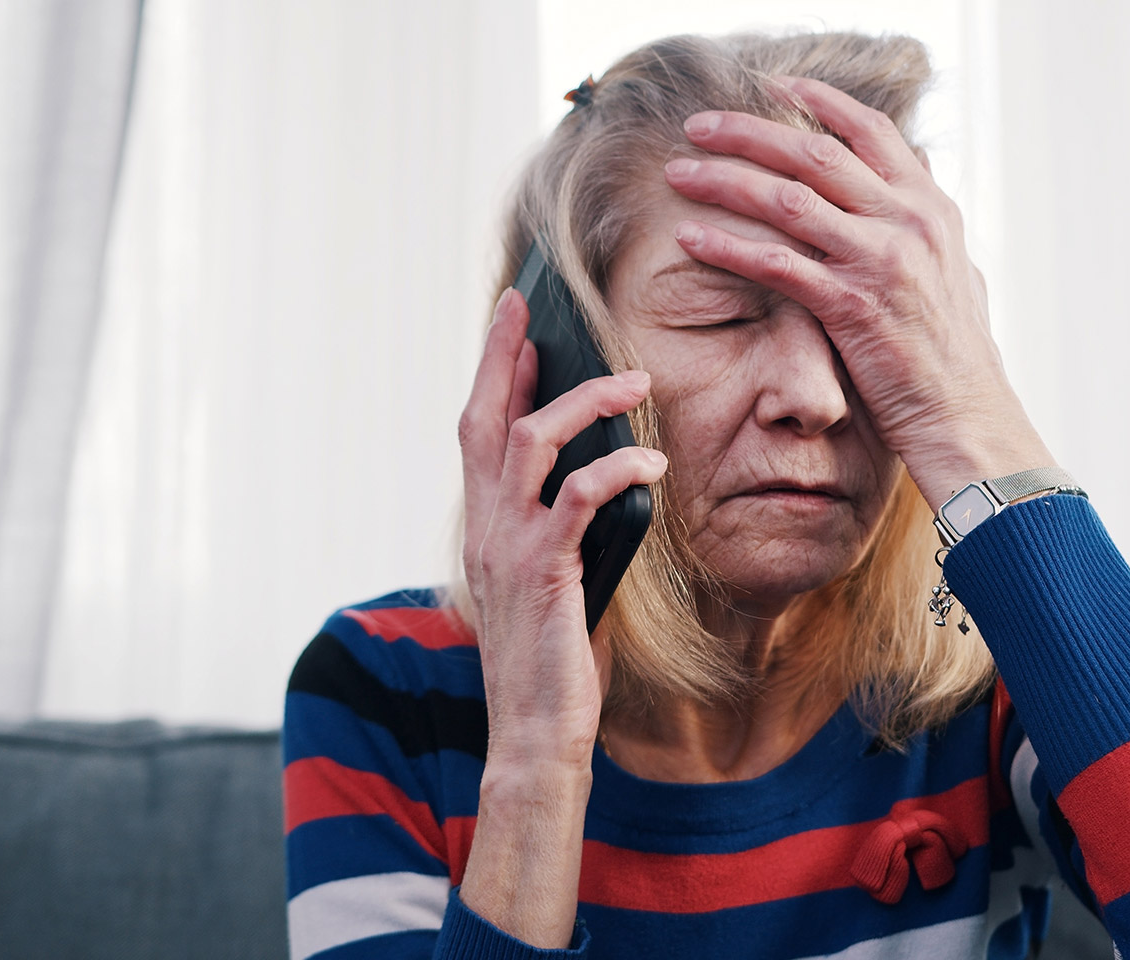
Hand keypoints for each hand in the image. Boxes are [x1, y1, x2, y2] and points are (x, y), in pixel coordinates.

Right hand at [459, 287, 666, 766]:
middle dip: (504, 355)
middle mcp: (484, 528)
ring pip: (529, 443)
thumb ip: (556, 527)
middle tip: (527, 305)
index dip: (490, 374)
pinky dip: (616, 467)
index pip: (478, 432)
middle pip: (485, 419)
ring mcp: (508, 547)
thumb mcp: (550, 579)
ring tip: (633, 380)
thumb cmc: (552, 657)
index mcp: (484, 526)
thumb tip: (597, 475)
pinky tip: (652, 460)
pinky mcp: (545, 570)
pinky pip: (578, 498)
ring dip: (581, 401)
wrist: (537, 730)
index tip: (510, 324)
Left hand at [662, 76, 1053, 505]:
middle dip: (749, 131)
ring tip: (679, 174)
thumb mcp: (954, 271)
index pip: (870, 131)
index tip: (772, 84)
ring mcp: (880, 260)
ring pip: (788, 199)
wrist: (967, 415)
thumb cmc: (952, 355)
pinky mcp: (852, 304)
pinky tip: (691, 237)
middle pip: (816, 153)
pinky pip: (776, 263)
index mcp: (930, 206)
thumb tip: (914, 184)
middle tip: (698, 124)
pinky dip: (728, 245)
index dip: (818, 100)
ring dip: (725, 180)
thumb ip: (924, 226)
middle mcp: (908, 221)